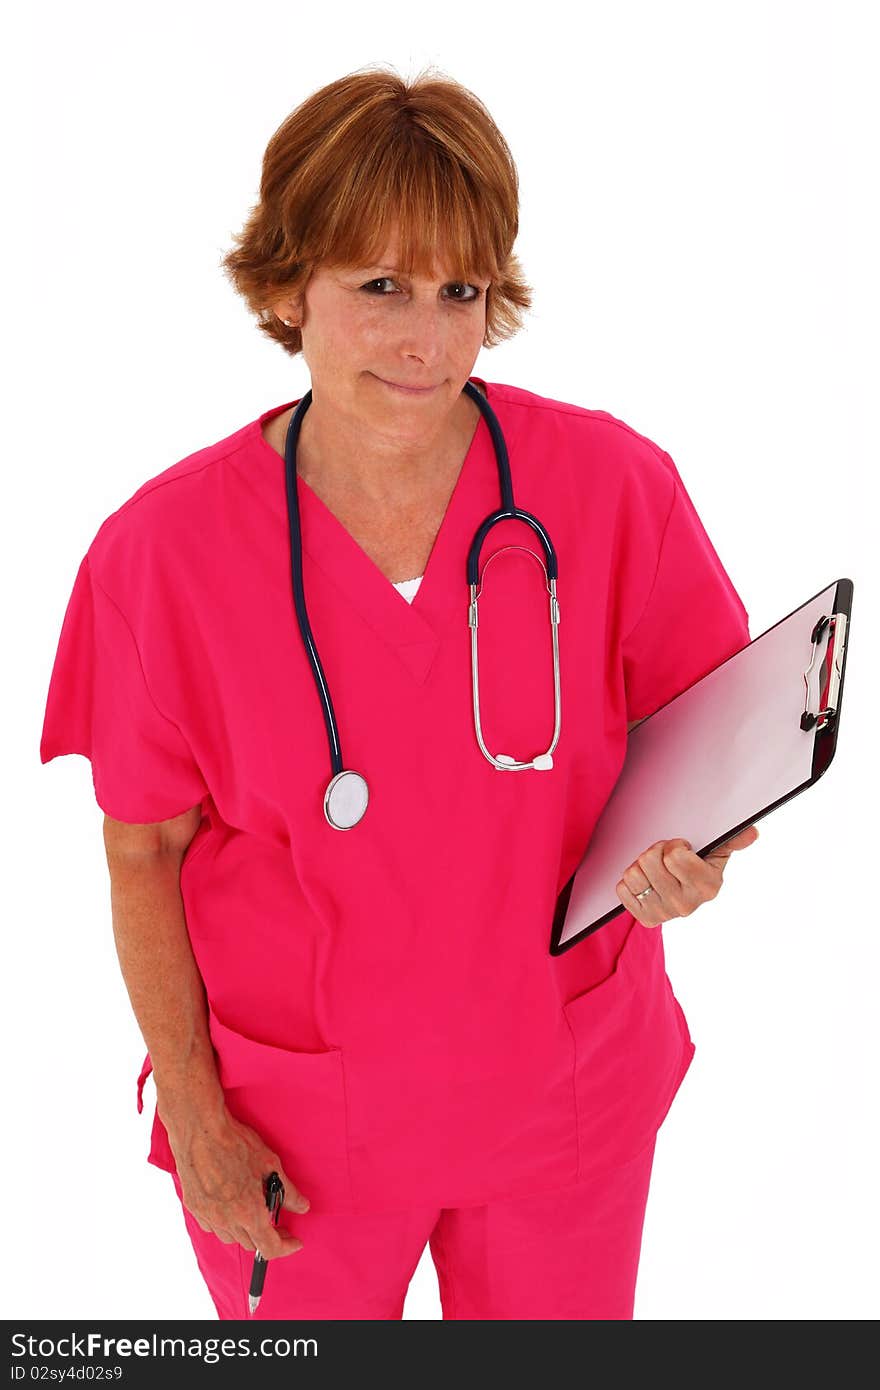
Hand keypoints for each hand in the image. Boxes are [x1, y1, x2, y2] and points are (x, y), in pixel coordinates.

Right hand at [162, 1102, 309, 1255]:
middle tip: (276, 1221)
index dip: (286, 1247)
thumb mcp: (270, 1164)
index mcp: (248, 1213)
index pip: (269, 1248)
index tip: (294, 1241)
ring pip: (230, 1237)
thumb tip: (303, 1207)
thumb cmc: (235, 1143)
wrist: (200, 1129)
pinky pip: (212, 1225)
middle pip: (251, 1243)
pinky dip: (225, 1222)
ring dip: (245, 1231)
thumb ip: (288, 1192)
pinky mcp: (194, 1206)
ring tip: (253, 1211)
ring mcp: (207, 1215)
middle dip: (267, 1236)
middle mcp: (226, 1220)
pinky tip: (231, 1206)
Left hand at [615, 824, 759, 926]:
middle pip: (650, 861)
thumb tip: (751, 832)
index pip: (674, 855)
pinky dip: (630, 882)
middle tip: (665, 858)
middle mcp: (687, 905)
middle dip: (655, 851)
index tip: (681, 848)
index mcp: (708, 886)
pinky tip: (646, 882)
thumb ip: (732, 841)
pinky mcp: (646, 919)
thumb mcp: (717, 853)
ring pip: (633, 874)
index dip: (674, 845)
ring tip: (654, 869)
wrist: (685, 896)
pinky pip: (622, 889)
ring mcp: (665, 914)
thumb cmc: (700, 867)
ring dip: (640, 865)